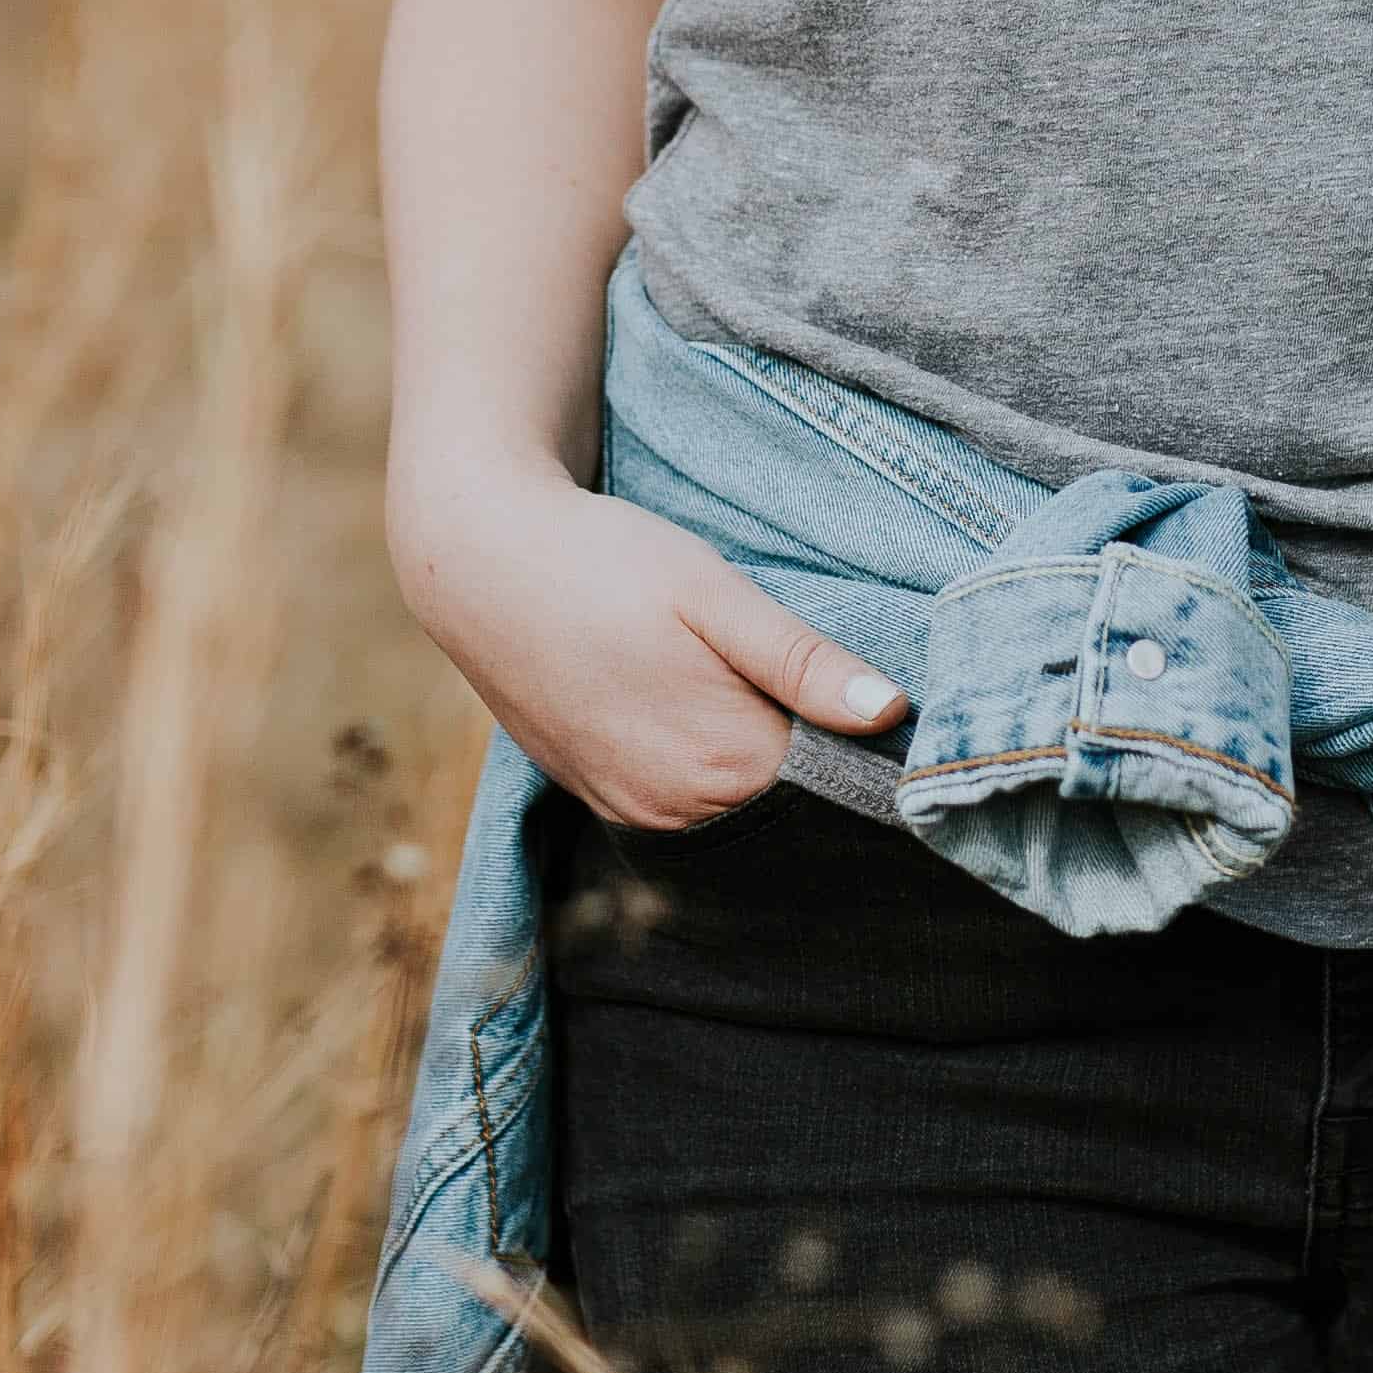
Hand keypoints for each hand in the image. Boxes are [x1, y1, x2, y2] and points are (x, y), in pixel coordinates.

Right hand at [387, 472, 907, 829]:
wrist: (480, 562)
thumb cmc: (604, 562)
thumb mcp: (715, 594)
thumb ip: (802, 661)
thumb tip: (892, 712)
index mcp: (723, 763)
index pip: (835, 774)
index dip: (856, 730)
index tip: (864, 684)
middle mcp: (677, 809)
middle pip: (784, 791)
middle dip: (805, 742)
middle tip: (790, 665)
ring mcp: (633, 810)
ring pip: (732, 797)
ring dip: (749, 749)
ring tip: (731, 672)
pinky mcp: (601, 798)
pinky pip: (681, 797)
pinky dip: (701, 760)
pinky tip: (692, 699)